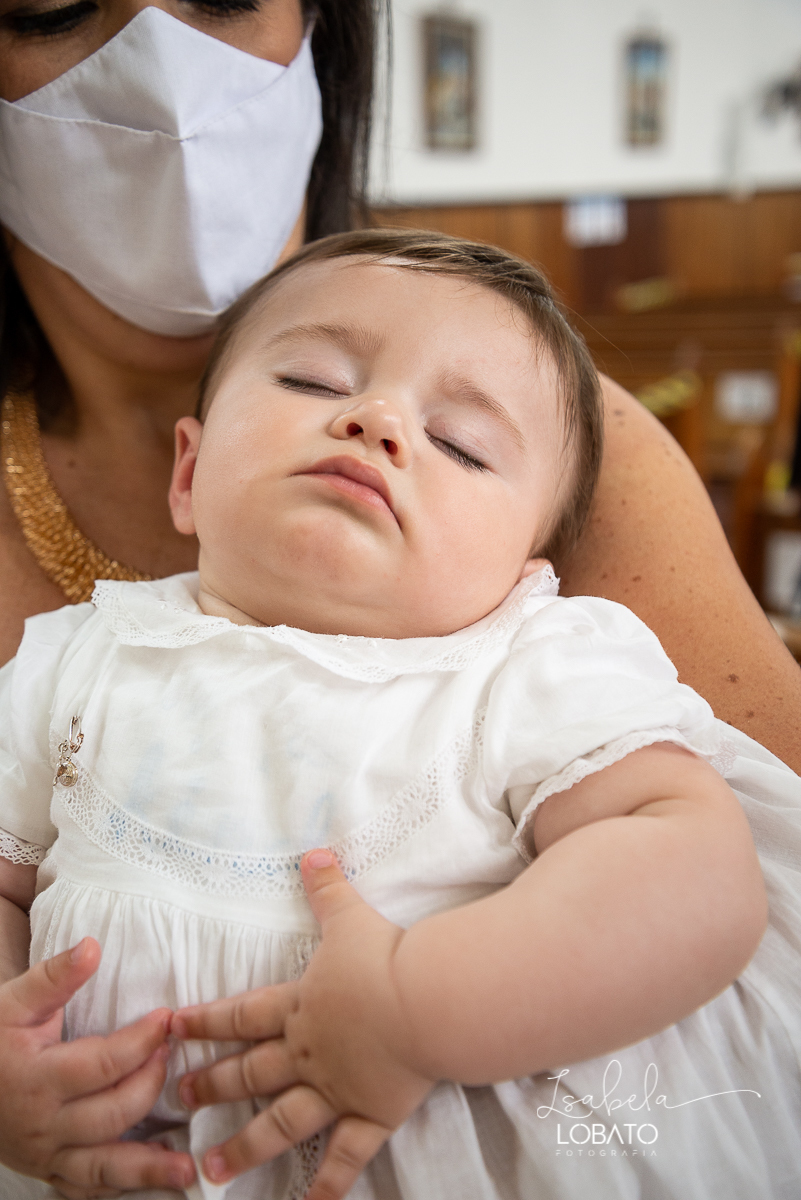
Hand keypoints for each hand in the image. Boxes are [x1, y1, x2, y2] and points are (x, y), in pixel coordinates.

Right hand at [0, 937, 195, 1198]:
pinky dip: (122, 1190)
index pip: (102, 1063)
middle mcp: (42, 1125)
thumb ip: (55, 976)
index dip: (141, 1040)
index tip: (167, 1018)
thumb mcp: (14, 1001)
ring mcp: (44, 1155)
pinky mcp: (47, 1172)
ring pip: (103, 1167)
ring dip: (148, 1169)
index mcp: (36, 1078)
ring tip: (187, 1167)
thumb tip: (92, 946)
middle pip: (111, 1113)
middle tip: (173, 1054)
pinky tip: (156, 1184)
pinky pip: (87, 1190)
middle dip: (150, 1083)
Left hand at [172, 850, 435, 1199]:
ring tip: (212, 1170)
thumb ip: (328, 886)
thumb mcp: (351, 917)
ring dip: (245, 1146)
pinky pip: (346, 1156)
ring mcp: (336, 1088)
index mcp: (299, 1006)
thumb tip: (312, 851)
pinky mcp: (370, 1114)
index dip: (206, 1020)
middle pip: (251, 1070)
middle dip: (214, 1083)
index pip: (241, 1013)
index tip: (172, 1028)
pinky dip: (329, 1184)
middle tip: (181, 1097)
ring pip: (281, 1121)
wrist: (423, 1002)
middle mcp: (308, 1053)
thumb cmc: (386, 959)